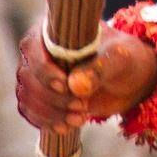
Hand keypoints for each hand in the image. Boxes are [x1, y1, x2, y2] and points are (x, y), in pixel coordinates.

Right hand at [16, 21, 156, 130]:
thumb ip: (99, 67)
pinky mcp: (41, 96)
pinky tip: (66, 127)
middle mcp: (39, 50)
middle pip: (27, 77)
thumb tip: (75, 85)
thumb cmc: (124, 57)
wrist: (129, 78)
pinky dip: (46, 122)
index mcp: (54, 29)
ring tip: (80, 119)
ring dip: (50, 113)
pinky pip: (31, 111)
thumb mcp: (119, 58)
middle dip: (52, 97)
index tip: (65, 85)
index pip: (32, 47)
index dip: (44, 69)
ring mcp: (37, 74)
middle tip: (82, 106)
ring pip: (27, 97)